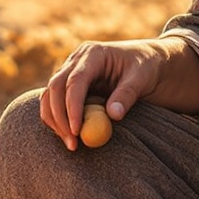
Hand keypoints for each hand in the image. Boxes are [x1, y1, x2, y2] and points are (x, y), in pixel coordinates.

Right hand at [39, 37, 198, 149]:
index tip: (77, 131)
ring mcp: (70, 72)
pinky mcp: (70, 85)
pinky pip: (55, 102)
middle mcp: (77, 60)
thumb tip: (113, 115)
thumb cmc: (147, 67)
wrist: (148, 61)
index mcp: (94, 54)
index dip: (72, 107)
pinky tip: (69, 136)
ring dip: (55, 121)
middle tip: (72, 143)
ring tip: (71, 144)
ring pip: (50, 96)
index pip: (75, 81)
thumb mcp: (142, 77)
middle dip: (60, 117)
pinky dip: (57, 119)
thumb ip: (127, 94)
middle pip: (55, 88)